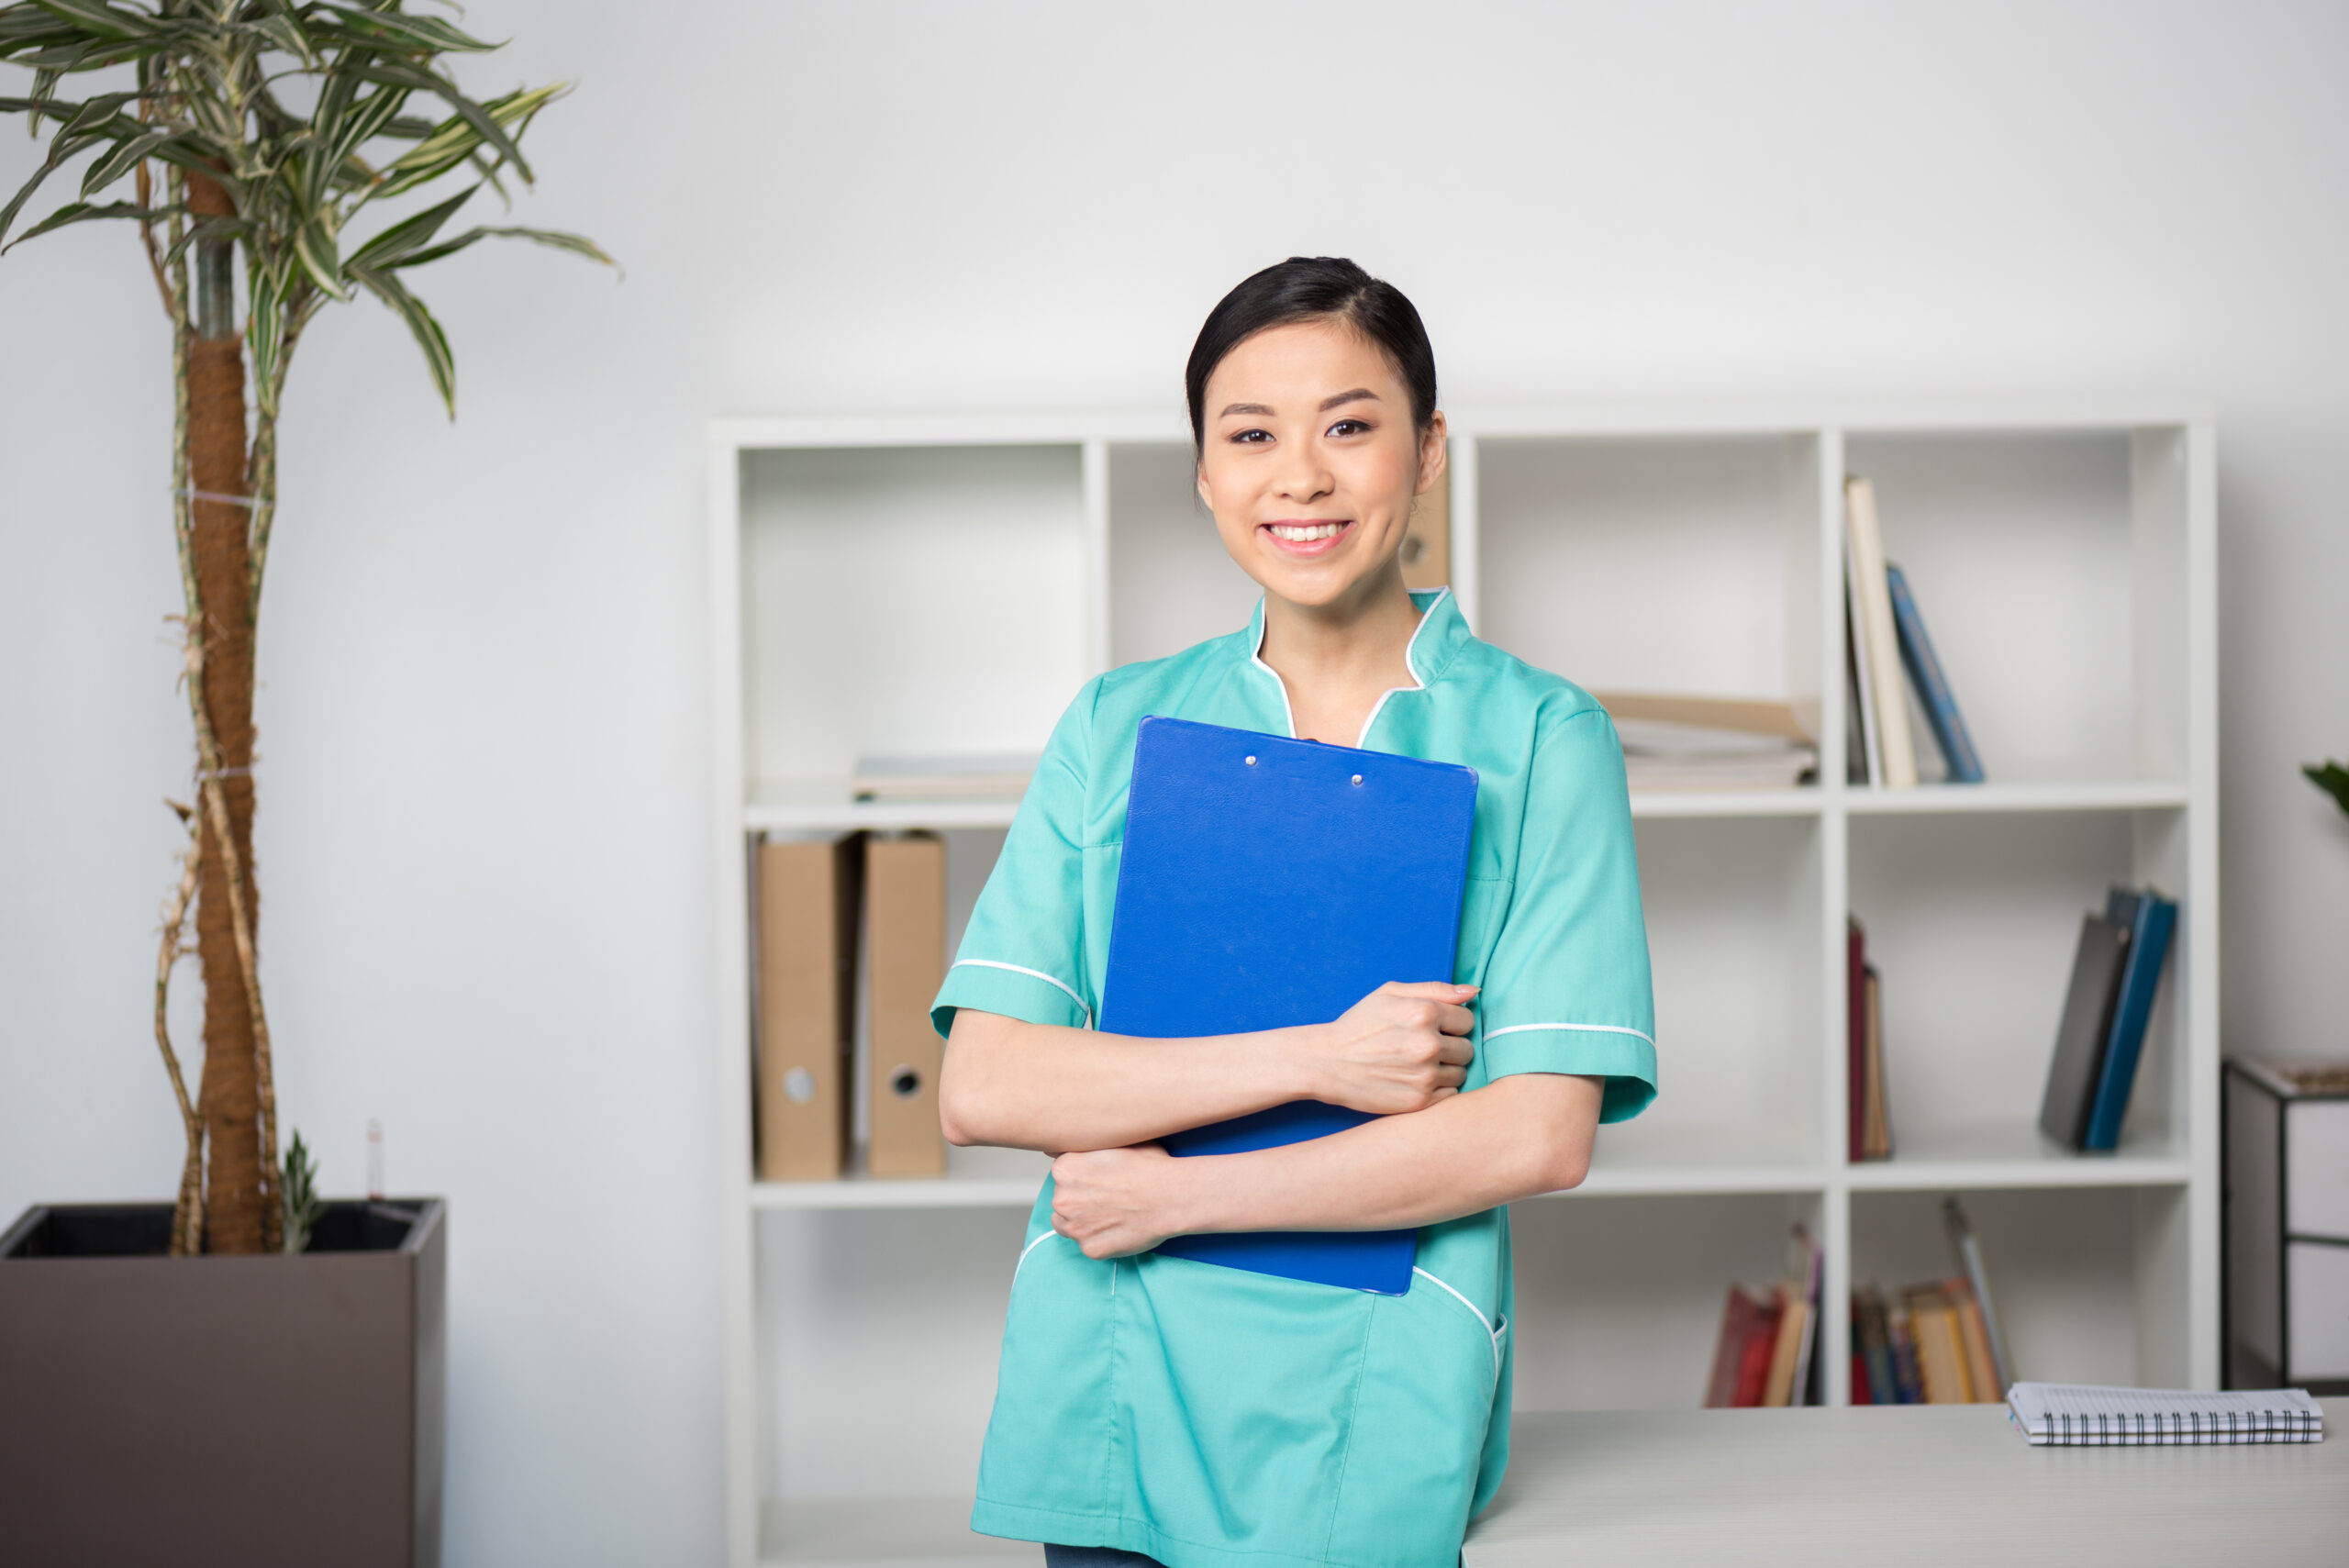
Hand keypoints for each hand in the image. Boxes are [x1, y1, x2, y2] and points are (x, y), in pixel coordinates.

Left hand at [1050, 1144, 1183, 1258]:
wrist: (1172, 1195)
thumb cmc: (1149, 1166)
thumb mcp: (1114, 1141)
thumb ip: (1084, 1147)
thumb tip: (1061, 1147)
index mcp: (1065, 1169)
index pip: (1062, 1175)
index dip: (1082, 1178)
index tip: (1099, 1180)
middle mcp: (1062, 1198)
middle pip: (1063, 1201)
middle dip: (1081, 1200)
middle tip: (1109, 1198)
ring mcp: (1075, 1226)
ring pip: (1068, 1226)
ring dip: (1084, 1222)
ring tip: (1112, 1215)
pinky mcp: (1091, 1249)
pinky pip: (1089, 1245)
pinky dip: (1101, 1240)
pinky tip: (1119, 1229)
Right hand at [1305, 981, 1477, 1114]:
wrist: (1327, 1063)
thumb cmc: (1359, 1025)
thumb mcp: (1390, 994)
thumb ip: (1435, 989)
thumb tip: (1473, 992)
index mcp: (1424, 1012)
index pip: (1467, 1020)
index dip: (1451, 1023)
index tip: (1434, 1028)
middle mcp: (1428, 1044)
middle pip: (1468, 1048)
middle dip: (1450, 1047)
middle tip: (1424, 1049)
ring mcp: (1425, 1075)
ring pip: (1461, 1073)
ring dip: (1446, 1070)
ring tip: (1418, 1066)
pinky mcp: (1419, 1101)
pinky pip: (1451, 1095)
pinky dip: (1438, 1089)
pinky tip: (1416, 1081)